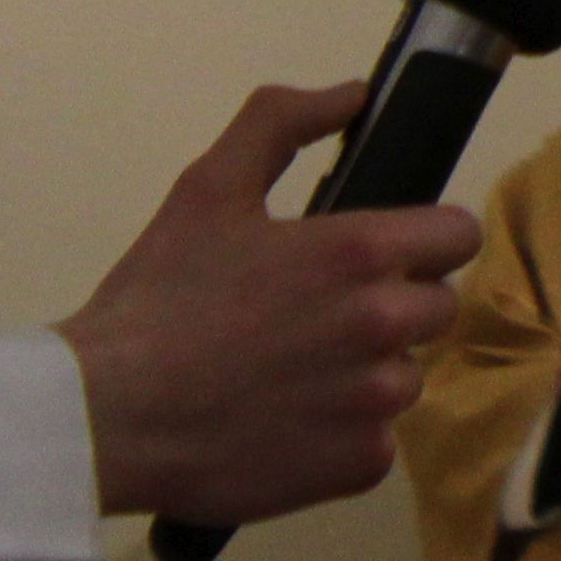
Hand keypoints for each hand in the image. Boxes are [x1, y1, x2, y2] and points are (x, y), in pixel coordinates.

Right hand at [58, 81, 482, 523]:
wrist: (102, 416)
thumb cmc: (157, 300)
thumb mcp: (208, 188)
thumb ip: (281, 123)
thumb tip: (352, 93)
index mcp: (363, 252)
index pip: (458, 236)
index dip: (426, 242)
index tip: (386, 256)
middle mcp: (385, 324)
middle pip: (437, 308)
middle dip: (394, 306)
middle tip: (320, 319)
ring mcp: (375, 402)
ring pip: (406, 377)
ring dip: (367, 375)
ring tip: (292, 376)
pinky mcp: (357, 466)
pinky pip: (378, 443)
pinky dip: (343, 437)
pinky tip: (286, 425)